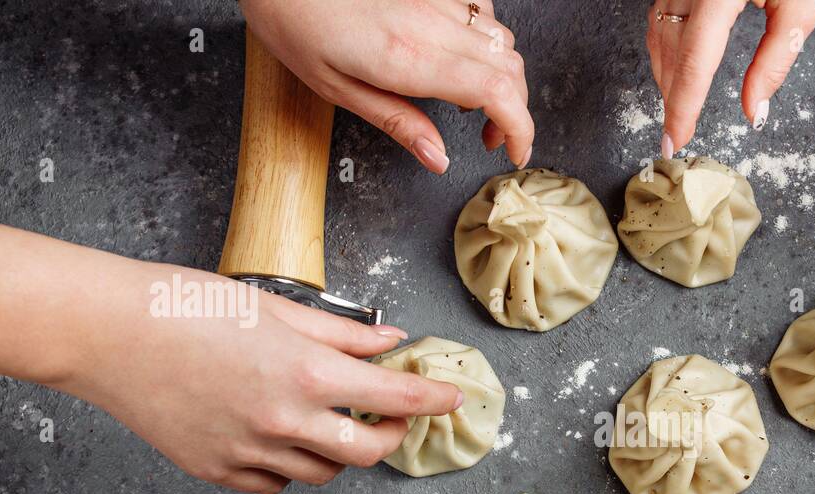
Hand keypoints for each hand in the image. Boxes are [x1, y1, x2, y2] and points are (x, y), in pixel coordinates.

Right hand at [0, 227, 461, 493]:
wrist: (106, 331)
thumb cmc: (184, 306)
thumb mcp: (276, 308)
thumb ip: (342, 333)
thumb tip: (390, 340)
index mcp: (308, 373)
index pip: (397, 397)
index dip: (433, 400)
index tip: (452, 399)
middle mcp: (286, 421)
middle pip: (369, 453)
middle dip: (391, 436)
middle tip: (391, 417)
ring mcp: (251, 452)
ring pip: (323, 473)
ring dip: (338, 451)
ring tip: (326, 418)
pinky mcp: (217, 470)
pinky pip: (274, 484)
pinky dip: (288, 465)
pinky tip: (278, 435)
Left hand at [240, 0, 532, 170]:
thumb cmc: (293, 18)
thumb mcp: (336, 88)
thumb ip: (397, 122)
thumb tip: (438, 157)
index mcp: (411, 58)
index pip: (498, 94)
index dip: (521, 129)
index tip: (515, 153)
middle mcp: (432, 24)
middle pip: (509, 68)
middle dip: (515, 111)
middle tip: (491, 137)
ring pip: (500, 40)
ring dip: (501, 77)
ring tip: (470, 101)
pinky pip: (480, 9)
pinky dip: (485, 39)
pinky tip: (460, 53)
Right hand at [647, 0, 814, 156]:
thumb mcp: (800, 6)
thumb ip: (777, 60)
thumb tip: (753, 109)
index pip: (695, 62)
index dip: (683, 107)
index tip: (675, 139)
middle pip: (673, 52)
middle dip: (673, 97)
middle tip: (674, 134)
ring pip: (661, 32)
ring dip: (666, 74)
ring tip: (676, 106)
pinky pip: (661, 12)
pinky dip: (665, 45)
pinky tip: (673, 65)